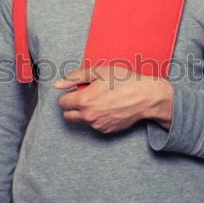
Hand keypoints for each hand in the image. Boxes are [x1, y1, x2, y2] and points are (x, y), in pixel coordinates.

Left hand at [53, 65, 172, 133]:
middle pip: (68, 115)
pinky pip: (95, 125)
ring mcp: (98, 125)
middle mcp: (89, 116)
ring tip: (102, 100)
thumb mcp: (99, 72)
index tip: (77, 90)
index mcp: (84, 100)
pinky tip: (109, 108)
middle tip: (86, 96)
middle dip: (73, 106)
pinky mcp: (107, 130)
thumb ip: (75, 77)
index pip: (62, 103)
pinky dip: (98, 118)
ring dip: (86, 112)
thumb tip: (58, 84)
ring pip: (82, 120)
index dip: (68, 95)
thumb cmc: (124, 81)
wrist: (145, 97)